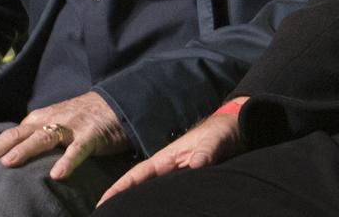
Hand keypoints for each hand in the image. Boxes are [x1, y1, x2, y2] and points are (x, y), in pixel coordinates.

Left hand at [0, 91, 128, 180]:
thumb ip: (38, 138)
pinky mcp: (92, 135)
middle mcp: (52, 121)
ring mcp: (72, 126)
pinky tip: (57, 175)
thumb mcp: (57, 125)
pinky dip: (67, 160)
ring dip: (26, 150)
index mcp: (41, 120)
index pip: (11, 136)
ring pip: (45, 138)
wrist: (120, 101)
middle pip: (19, 135)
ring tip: (8, 164)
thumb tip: (12, 160)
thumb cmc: (84, 118)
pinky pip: (78, 149)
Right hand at [96, 99, 246, 204]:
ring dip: (140, 203)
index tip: (100, 202)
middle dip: (122, 201)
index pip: (139, 174)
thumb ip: (206, 150)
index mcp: (168, 157)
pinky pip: (171, 195)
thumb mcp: (215, 138)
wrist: (238, 129)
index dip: (119, 187)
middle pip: (141, 187)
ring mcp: (178, 176)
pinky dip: (161, 204)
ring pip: (154, 193)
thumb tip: (196, 164)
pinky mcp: (189, 182)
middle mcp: (169, 168)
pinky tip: (156, 214)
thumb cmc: (223, 131)